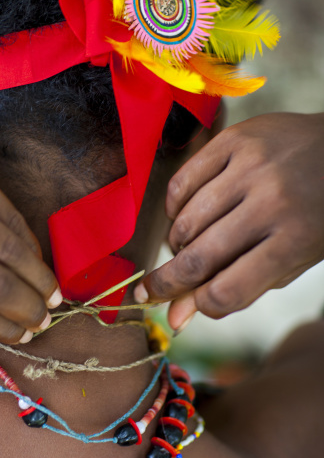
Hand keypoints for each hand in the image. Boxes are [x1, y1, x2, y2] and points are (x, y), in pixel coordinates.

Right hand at [134, 112, 323, 329]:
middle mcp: (272, 202)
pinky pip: (181, 182)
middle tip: (150, 289)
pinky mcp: (234, 139)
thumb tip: (176, 318)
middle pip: (198, 258)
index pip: (227, 291)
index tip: (184, 305)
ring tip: (186, 245)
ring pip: (184, 222)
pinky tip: (186, 212)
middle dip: (167, 282)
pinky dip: (174, 206)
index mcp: (295, 241)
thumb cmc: (315, 217)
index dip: (198, 305)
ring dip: (176, 243)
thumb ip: (236, 288)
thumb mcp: (290, 261)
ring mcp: (251, 167)